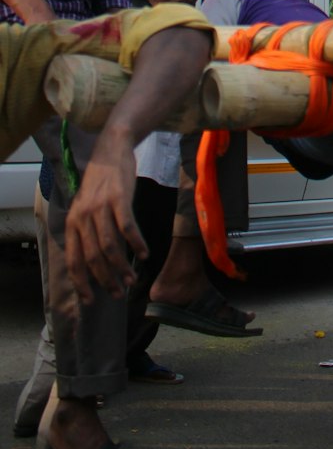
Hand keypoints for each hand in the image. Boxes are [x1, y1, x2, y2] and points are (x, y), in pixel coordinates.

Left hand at [65, 128, 146, 301]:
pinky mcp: (119, 198)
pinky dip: (136, 243)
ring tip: (132, 279)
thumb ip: (86, 230)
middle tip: (119, 292)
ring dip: (121, 267)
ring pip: (109, 246)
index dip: (82, 283)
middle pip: (93, 257)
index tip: (92, 300)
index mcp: (72, 222)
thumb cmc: (101, 181)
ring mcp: (101, 207)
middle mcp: (83, 216)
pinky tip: (144, 254)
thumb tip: (96, 261)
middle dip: (106, 279)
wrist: (112, 149)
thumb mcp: (85, 206)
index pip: (73, 260)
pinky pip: (127, 228)